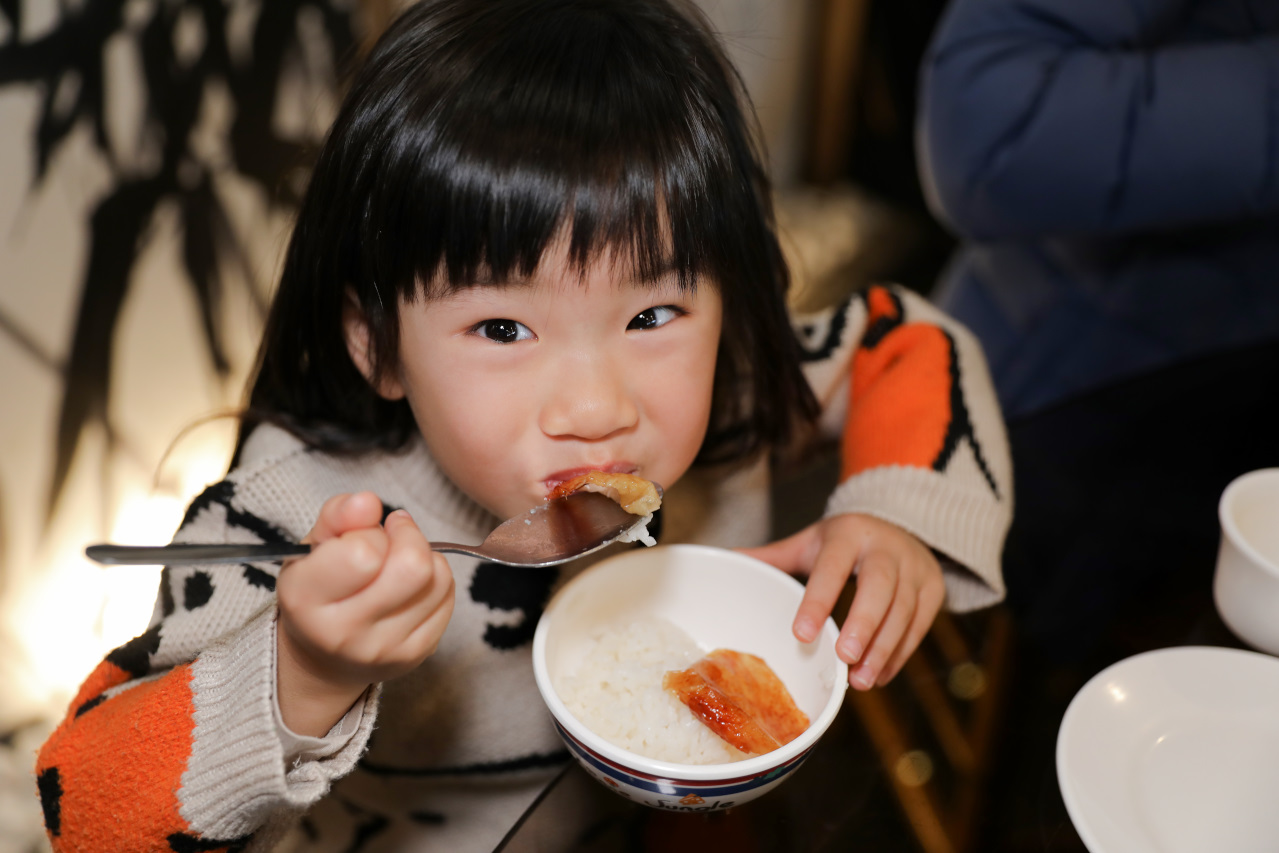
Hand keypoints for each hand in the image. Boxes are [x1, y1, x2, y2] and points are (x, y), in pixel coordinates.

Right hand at [276, 491, 454, 734]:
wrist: (323, 658)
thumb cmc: (319, 588)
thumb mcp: (312, 547)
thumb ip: (336, 514)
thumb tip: (368, 502)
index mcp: (305, 601)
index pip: (363, 553)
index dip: (367, 533)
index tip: (359, 535)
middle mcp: (344, 634)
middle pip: (413, 566)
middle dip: (407, 537)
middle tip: (389, 537)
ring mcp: (384, 650)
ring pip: (438, 577)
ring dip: (424, 556)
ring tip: (397, 561)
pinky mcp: (417, 655)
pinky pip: (448, 596)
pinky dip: (435, 579)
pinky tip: (410, 585)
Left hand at [739, 513, 943, 690]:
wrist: (902, 525)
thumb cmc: (846, 542)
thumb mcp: (811, 542)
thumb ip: (774, 556)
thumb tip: (728, 558)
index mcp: (849, 534)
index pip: (833, 566)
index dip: (818, 600)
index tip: (801, 634)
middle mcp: (887, 548)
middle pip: (880, 587)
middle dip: (863, 624)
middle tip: (844, 659)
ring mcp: (916, 568)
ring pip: (903, 611)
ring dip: (883, 649)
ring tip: (860, 680)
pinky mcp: (934, 590)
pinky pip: (919, 627)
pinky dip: (899, 654)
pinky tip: (878, 675)